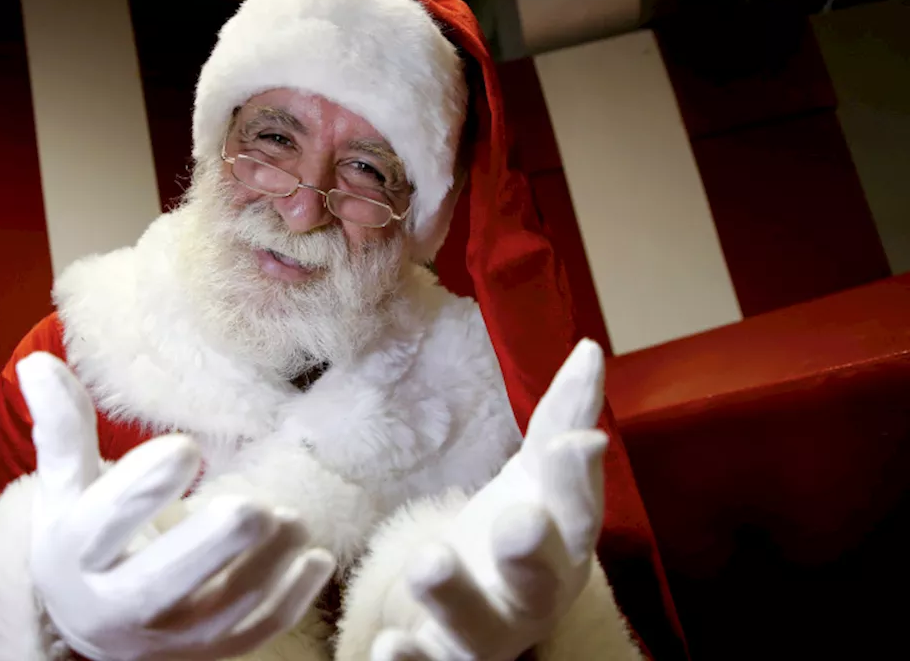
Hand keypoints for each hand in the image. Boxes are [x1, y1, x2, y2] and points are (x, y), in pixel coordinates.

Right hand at [16, 352, 335, 660]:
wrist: (93, 626)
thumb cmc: (85, 540)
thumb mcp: (66, 489)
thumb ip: (63, 430)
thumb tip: (34, 361)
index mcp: (78, 553)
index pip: (106, 523)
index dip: (145, 486)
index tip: (187, 448)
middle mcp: (117, 604)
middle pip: (162, 584)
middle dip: (213, 547)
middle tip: (255, 507)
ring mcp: (168, 637)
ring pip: (219, 612)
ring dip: (265, 567)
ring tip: (292, 518)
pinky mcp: (209, 653)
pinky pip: (254, 633)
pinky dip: (290, 600)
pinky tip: (314, 558)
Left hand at [372, 340, 608, 660]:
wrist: (472, 623)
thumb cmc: (510, 540)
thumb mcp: (535, 479)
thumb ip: (561, 418)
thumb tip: (591, 349)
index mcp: (561, 547)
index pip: (577, 514)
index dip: (578, 481)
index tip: (577, 441)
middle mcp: (531, 598)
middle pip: (539, 582)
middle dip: (531, 554)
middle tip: (517, 522)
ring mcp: (485, 636)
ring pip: (477, 629)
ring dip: (455, 599)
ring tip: (429, 563)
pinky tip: (389, 644)